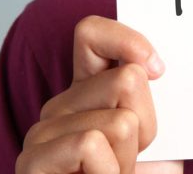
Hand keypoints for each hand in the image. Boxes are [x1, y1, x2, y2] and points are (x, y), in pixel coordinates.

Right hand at [16, 15, 182, 173]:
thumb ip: (148, 92)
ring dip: (132, 155)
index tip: (159, 69)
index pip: (91, 33)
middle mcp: (60, 105)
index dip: (128, 40)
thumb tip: (151, 65)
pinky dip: (111, 171)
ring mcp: (42, 133)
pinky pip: (90, 143)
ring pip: (119, 118)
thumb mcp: (156, 128)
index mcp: (88, 88)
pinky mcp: (32, 163)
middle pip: (127, 79)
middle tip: (134, 154)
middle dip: (149, 123)